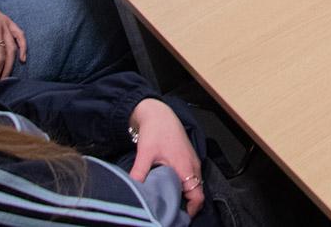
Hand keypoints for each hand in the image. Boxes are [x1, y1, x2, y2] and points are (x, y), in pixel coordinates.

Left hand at [128, 99, 204, 217]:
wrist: (160, 113)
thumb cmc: (156, 131)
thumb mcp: (145, 154)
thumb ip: (139, 173)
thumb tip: (132, 192)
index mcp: (186, 168)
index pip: (197, 196)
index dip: (191, 210)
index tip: (178, 218)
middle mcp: (193, 166)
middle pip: (196, 193)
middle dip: (186, 206)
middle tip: (169, 213)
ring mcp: (192, 162)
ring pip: (194, 185)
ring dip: (185, 195)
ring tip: (168, 203)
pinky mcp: (188, 158)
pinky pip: (191, 177)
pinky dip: (184, 186)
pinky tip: (169, 187)